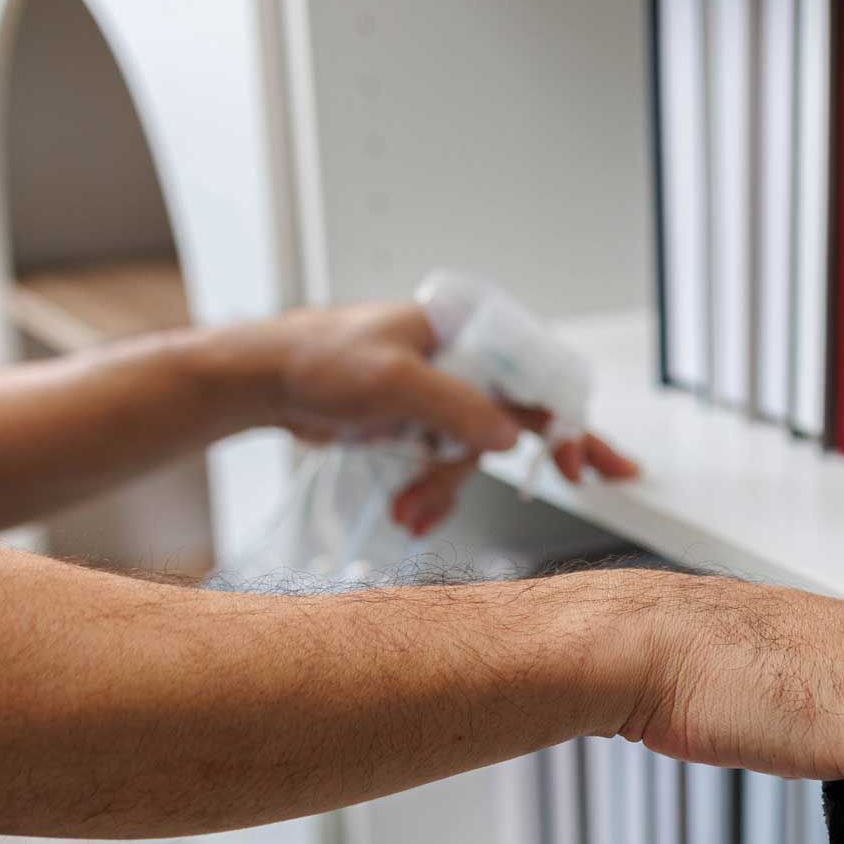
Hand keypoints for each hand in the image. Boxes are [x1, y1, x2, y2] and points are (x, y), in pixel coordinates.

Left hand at [229, 304, 639, 534]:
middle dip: (525, 460)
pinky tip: (410, 511)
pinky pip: (445, 470)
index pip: (536, 374)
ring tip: (411, 508)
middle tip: (578, 479)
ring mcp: (441, 399)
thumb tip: (511, 435)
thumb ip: (458, 406)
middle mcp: (460, 363)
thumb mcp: (394, 381)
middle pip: (518, 417)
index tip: (580, 460)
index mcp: (465, 332)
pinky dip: (431, 496)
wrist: (264, 383)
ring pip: (475, 455)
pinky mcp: (420, 429)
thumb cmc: (318, 359)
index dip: (566, 418)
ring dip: (447, 488)